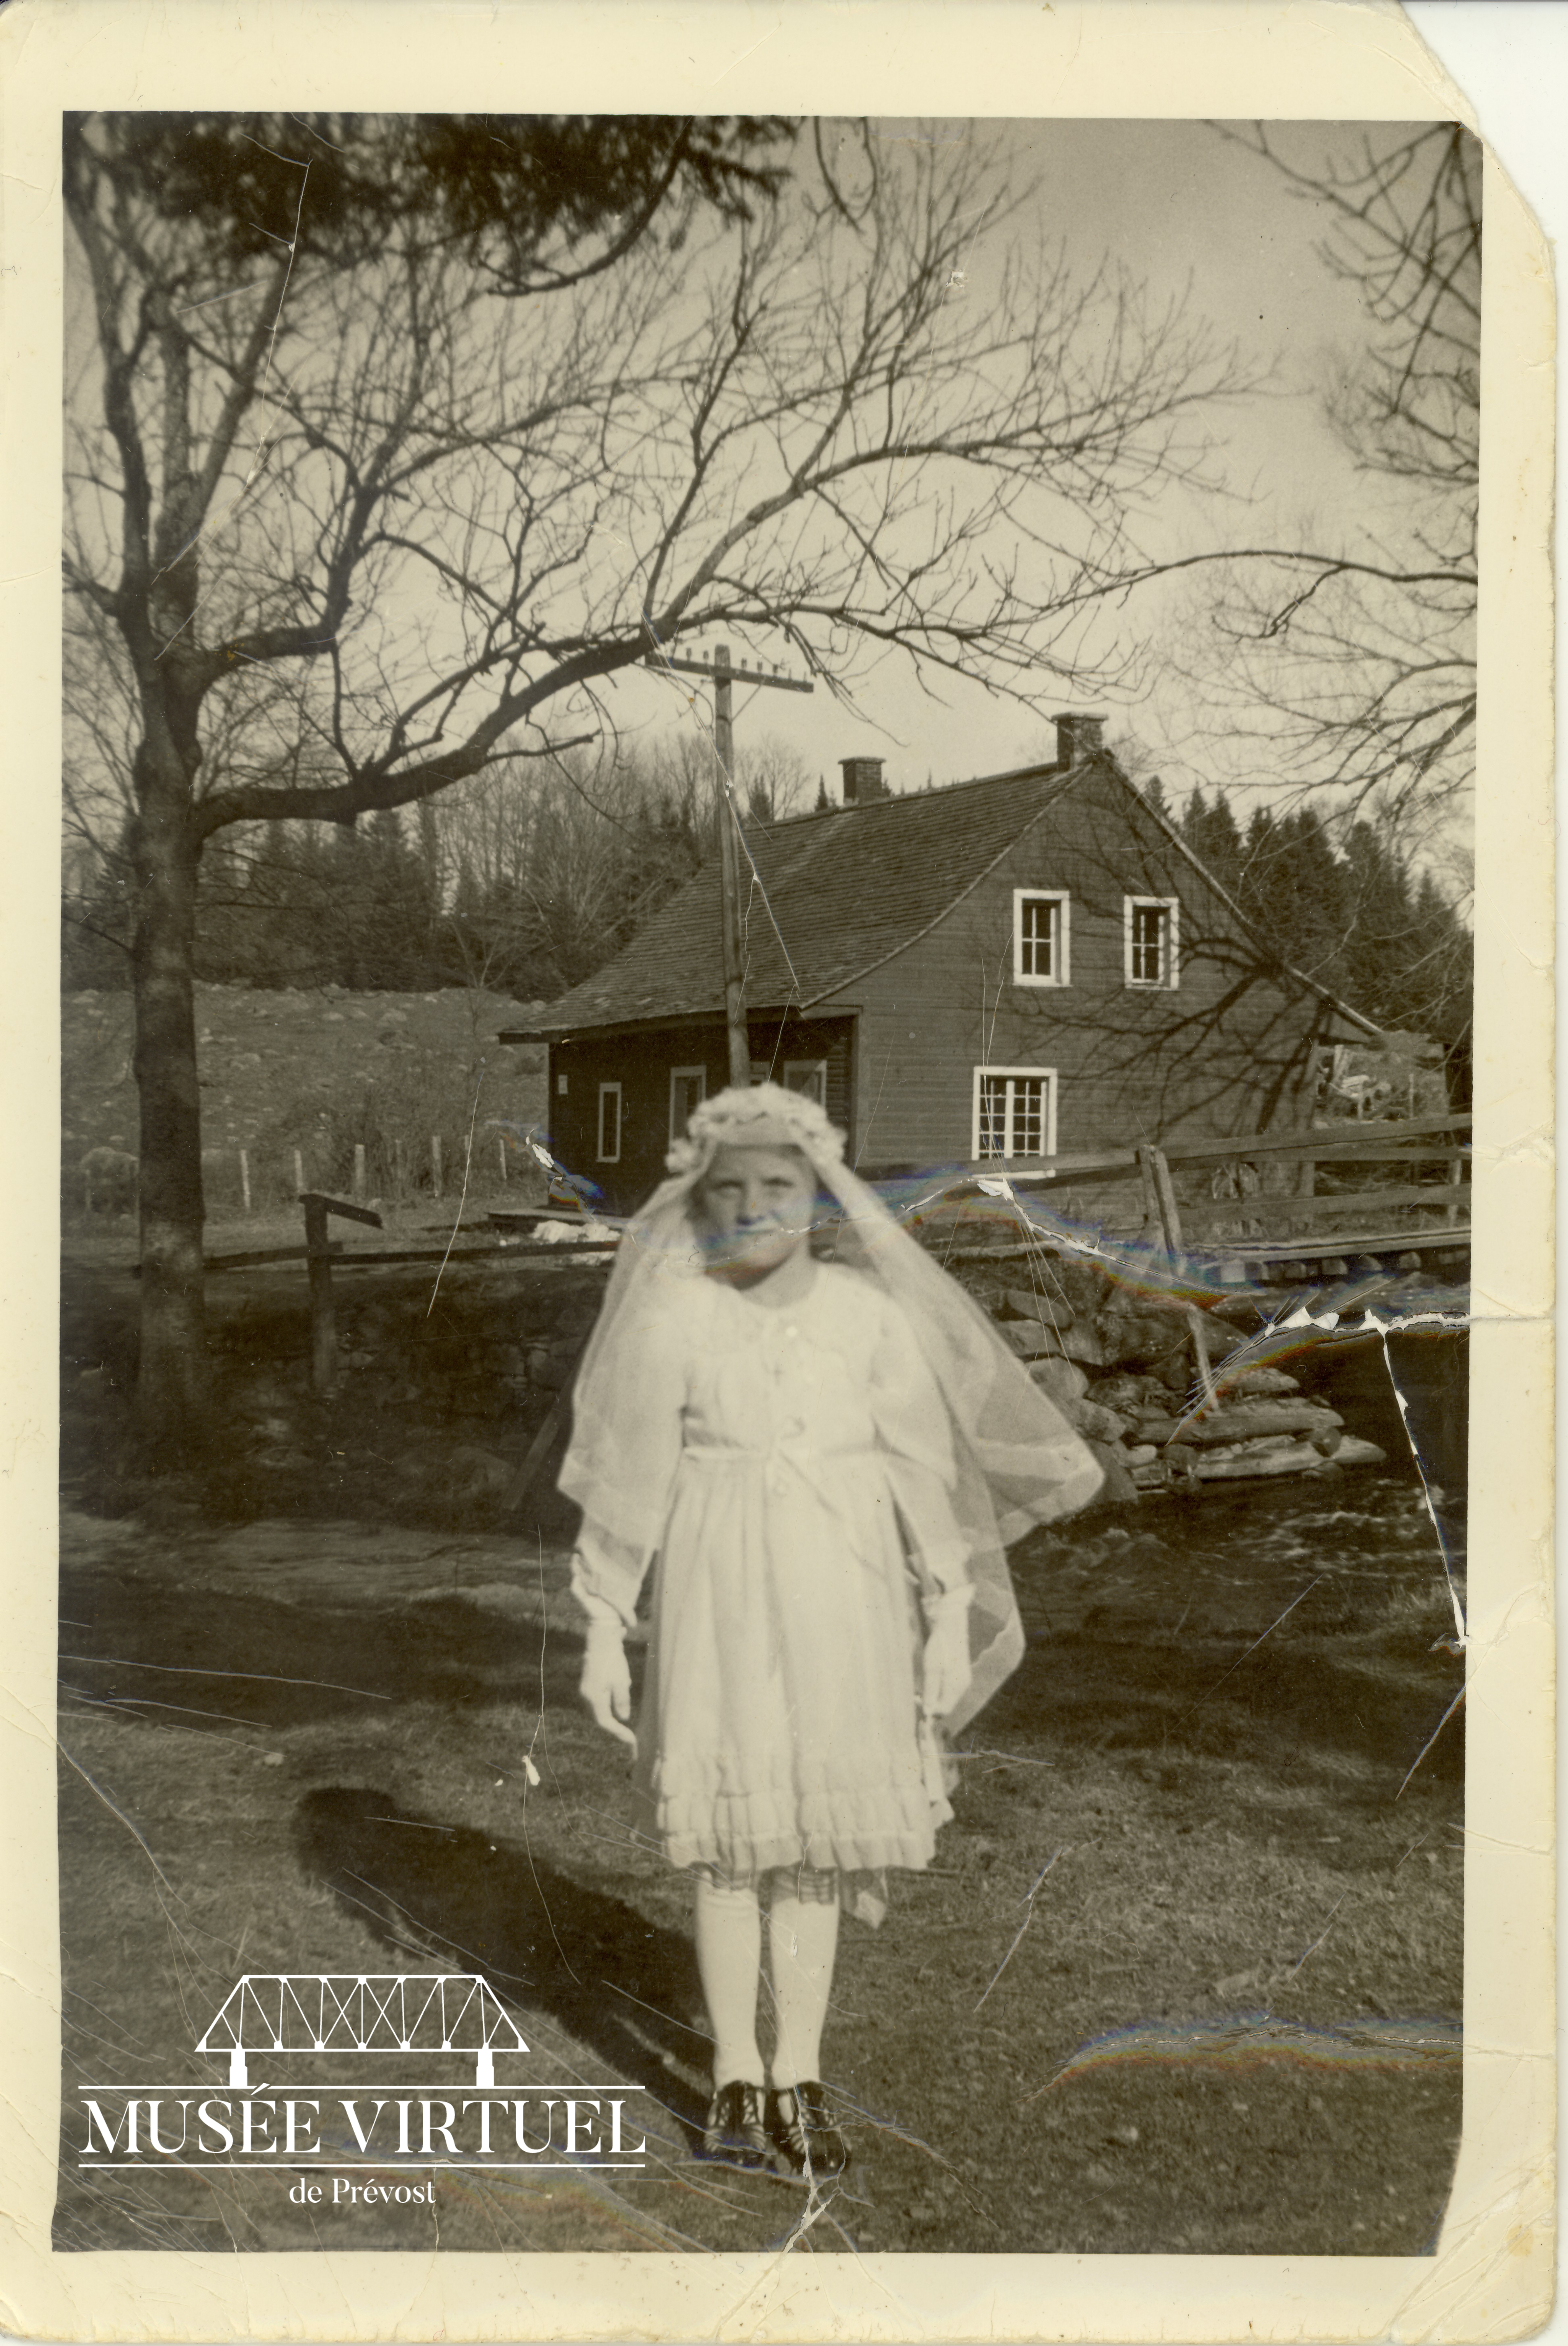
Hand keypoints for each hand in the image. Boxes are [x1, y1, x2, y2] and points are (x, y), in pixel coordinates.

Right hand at [580, 1619, 635, 1746]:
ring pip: (597, 1712)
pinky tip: (617, 1703)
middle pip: (599, 1719)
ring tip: (624, 1725)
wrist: (600, 1638)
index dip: (618, 1733)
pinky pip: (597, 1702)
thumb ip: (622, 1701)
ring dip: (610, 1719)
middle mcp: (585, 1696)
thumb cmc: (613, 1658)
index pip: (606, 1723)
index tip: (632, 1740)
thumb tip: (623, 1719)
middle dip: (614, 1729)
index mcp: (593, 1697)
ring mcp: (584, 1690)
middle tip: (629, 1736)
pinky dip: (607, 1708)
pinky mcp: (587, 1684)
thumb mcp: (621, 1681)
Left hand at [921, 1592, 972, 1718]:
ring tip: (921, 1685)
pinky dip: (939, 1689)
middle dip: (931, 1703)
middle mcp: (963, 1686)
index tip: (915, 1700)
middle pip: (946, 1705)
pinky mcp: (961, 1675)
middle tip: (916, 1694)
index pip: (944, 1710)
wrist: (950, 1627)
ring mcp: (963, 1680)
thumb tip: (928, 1713)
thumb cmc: (939, 1647)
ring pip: (947, 1698)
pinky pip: (949, 1690)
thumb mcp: (931, 1669)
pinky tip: (931, 1679)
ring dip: (934, 1696)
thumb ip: (930, 1692)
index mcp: (957, 1686)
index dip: (929, 1710)